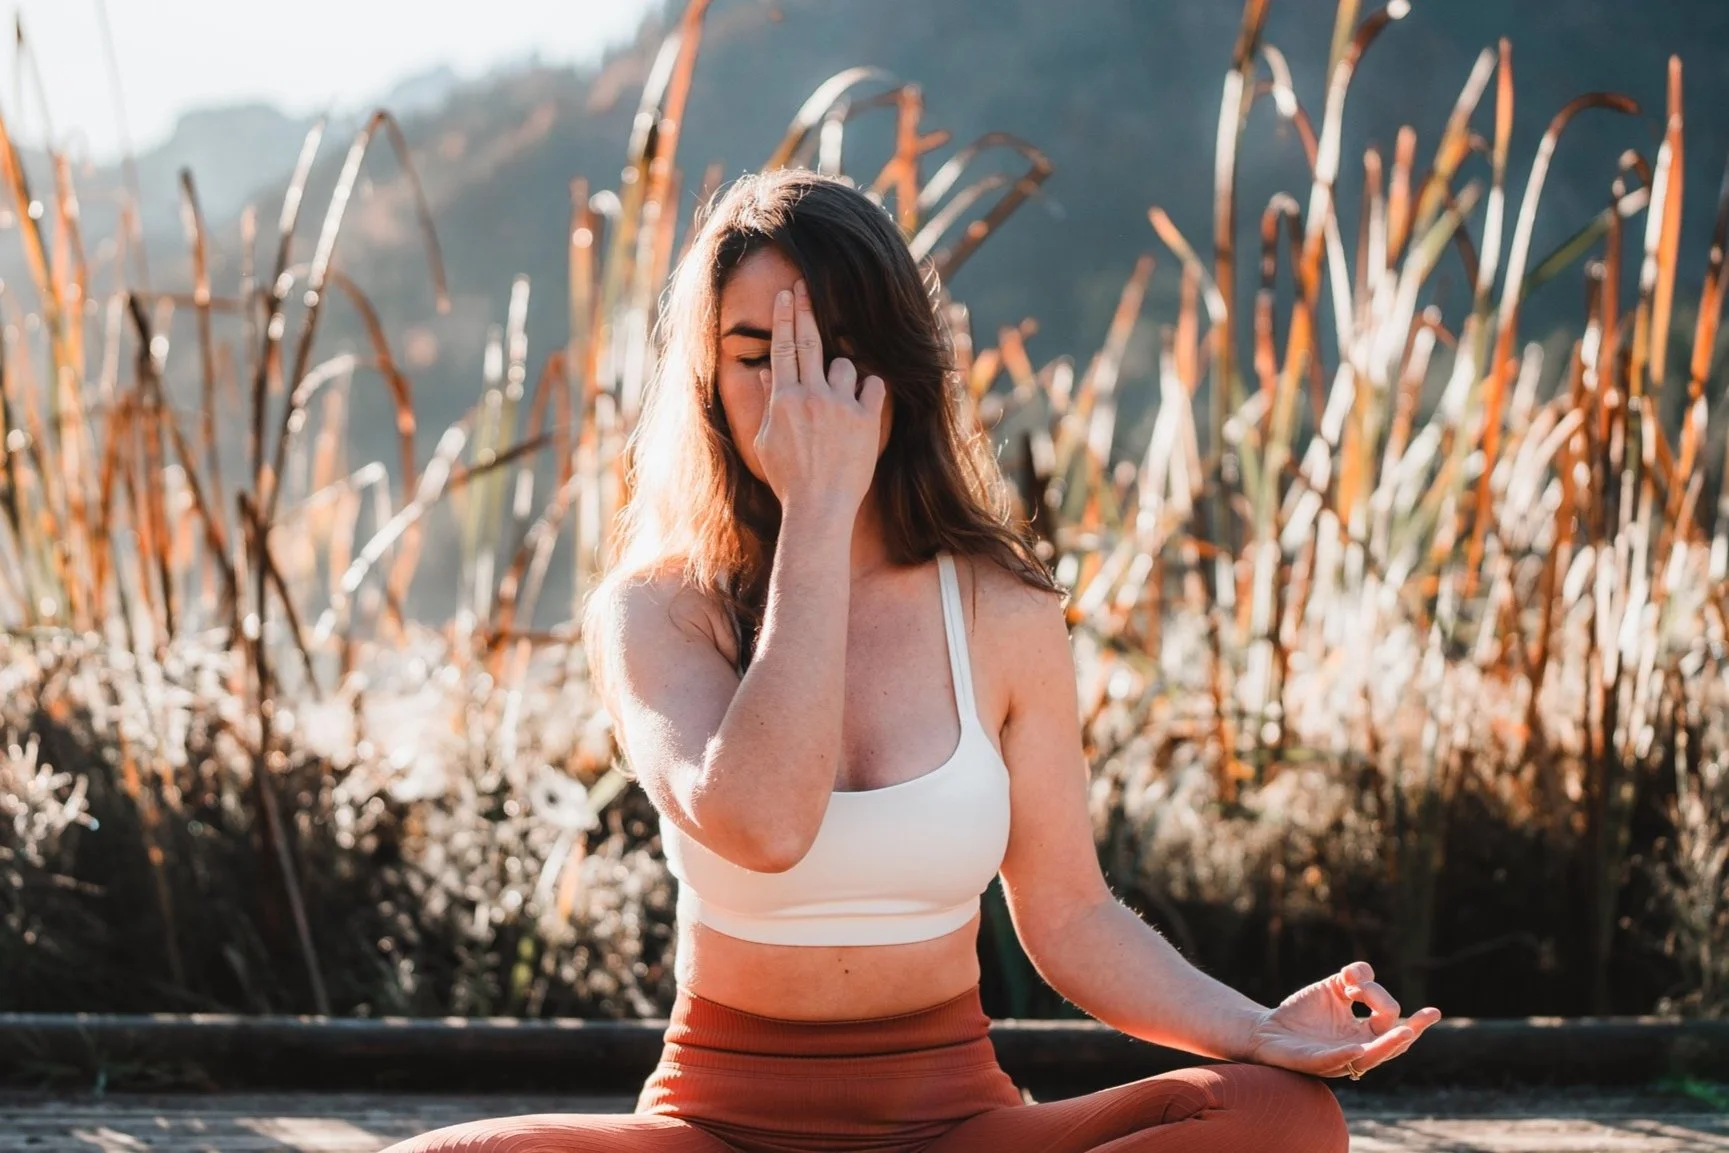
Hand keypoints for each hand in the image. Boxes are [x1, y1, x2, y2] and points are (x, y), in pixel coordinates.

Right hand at [754, 279, 886, 520]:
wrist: (819, 507)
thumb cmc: (789, 479)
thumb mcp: (767, 441)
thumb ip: (768, 403)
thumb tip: (763, 372)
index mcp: (784, 401)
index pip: (783, 348)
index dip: (785, 318)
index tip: (786, 295)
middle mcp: (811, 397)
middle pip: (810, 342)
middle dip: (806, 310)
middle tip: (805, 286)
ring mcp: (840, 406)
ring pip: (845, 366)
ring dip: (841, 374)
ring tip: (836, 403)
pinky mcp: (867, 419)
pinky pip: (873, 385)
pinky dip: (868, 391)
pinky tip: (862, 406)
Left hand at [1244, 961, 1440, 1078]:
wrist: (1266, 1029)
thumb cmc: (1303, 1012)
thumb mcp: (1332, 987)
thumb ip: (1354, 976)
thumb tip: (1362, 973)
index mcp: (1364, 1034)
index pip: (1396, 1028)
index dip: (1415, 1020)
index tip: (1434, 1011)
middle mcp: (1356, 1049)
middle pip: (1390, 1045)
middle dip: (1407, 1032)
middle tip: (1422, 1019)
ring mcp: (1337, 1059)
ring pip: (1369, 1056)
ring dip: (1388, 1045)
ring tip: (1406, 1032)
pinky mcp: (1313, 1062)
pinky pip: (1333, 1061)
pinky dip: (1345, 1054)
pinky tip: (1356, 1047)